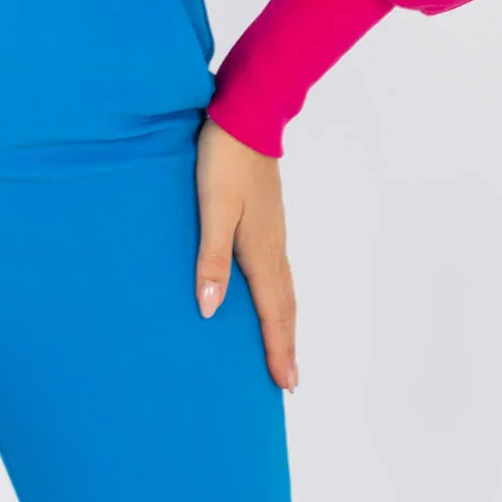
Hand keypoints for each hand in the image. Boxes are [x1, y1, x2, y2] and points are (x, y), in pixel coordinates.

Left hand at [194, 115, 299, 393]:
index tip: (286, 384)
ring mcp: (272, 231)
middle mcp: (272, 246)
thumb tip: (211, 311)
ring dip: (284, 321)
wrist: (246, 117)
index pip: (273, 312)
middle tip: (290, 380)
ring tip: (283, 346)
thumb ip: (211, 259)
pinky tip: (269, 293)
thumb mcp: (212, 210)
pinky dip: (278, 295)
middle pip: (285, 306)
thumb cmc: (224, 161)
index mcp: (260, 250)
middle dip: (286, 344)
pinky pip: (277, 270)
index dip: (277, 349)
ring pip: (283, 288)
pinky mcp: (266, 218)